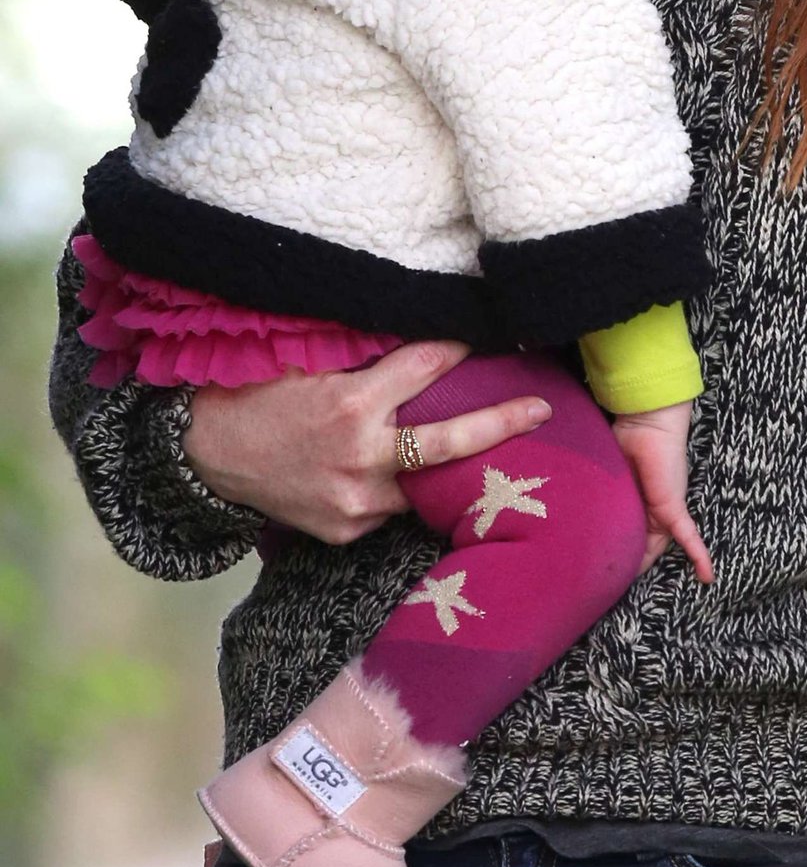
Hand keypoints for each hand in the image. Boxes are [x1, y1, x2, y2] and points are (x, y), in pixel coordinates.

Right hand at [184, 342, 551, 544]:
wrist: (203, 453)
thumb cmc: (254, 395)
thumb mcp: (307, 362)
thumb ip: (366, 357)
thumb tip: (421, 337)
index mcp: (352, 405)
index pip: (427, 366)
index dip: (458, 347)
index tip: (484, 336)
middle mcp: (361, 457)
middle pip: (452, 440)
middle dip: (503, 423)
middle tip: (542, 409)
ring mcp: (356, 502)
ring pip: (423, 482)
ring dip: (447, 466)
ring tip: (483, 452)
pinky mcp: (346, 530)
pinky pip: (389, 507)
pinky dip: (397, 488)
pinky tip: (398, 475)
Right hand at [612, 400, 713, 582]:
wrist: (645, 422)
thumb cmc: (621, 442)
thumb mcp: (606, 478)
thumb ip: (598, 498)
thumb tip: (573, 520)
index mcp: (633, 503)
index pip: (626, 535)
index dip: (615, 553)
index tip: (598, 571)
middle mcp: (649, 510)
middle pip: (641, 547)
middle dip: (628, 566)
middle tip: (605, 586)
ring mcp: (665, 511)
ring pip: (658, 548)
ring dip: (647, 567)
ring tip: (630, 592)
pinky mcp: (673, 509)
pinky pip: (688, 538)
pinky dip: (698, 557)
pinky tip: (707, 577)